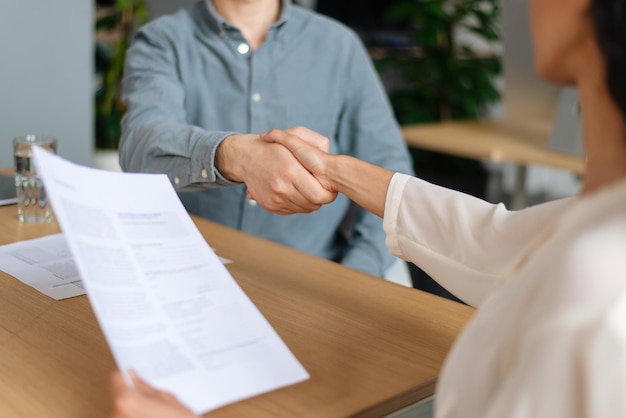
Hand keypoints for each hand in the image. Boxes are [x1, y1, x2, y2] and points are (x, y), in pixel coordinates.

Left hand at [109, 370, 196, 417]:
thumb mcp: (166, 398)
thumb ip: (145, 386)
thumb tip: (134, 376)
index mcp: (127, 400)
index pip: (115, 379)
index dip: (124, 376)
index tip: (129, 374)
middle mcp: (118, 414)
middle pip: (118, 396)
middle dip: (131, 395)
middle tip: (148, 398)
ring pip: (121, 410)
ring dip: (133, 409)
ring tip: (153, 412)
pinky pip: (124, 417)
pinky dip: (135, 416)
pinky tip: (149, 416)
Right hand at [216, 132, 335, 213]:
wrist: (246, 157)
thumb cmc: (274, 145)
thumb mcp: (294, 135)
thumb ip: (315, 142)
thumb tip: (329, 160)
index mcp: (291, 170)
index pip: (319, 195)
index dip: (329, 194)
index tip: (329, 186)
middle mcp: (282, 188)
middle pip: (313, 205)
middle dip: (321, 198)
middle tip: (321, 188)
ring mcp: (274, 199)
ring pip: (303, 209)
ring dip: (310, 202)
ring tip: (309, 188)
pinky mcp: (270, 206)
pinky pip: (291, 211)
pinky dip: (297, 204)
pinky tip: (297, 192)